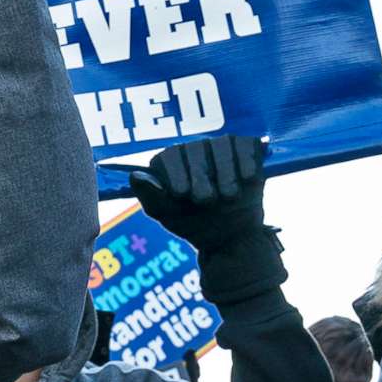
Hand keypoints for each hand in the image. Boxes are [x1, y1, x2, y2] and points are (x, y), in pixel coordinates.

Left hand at [129, 135, 285, 299]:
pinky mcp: (245, 150)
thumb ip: (151, 196)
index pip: (170, 155)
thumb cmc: (193, 223)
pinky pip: (246, 145)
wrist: (231, 237)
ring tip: (228, 196)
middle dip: (201, 176)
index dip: (176, 173)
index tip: (182, 195)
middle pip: (196, 148)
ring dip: (225, 172)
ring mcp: (221, 147)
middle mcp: (195, 149)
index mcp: (171, 161)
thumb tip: (134, 176)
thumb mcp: (168, 215)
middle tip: (206, 200)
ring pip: (222, 145)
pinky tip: (246, 179)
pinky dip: (246, 161)